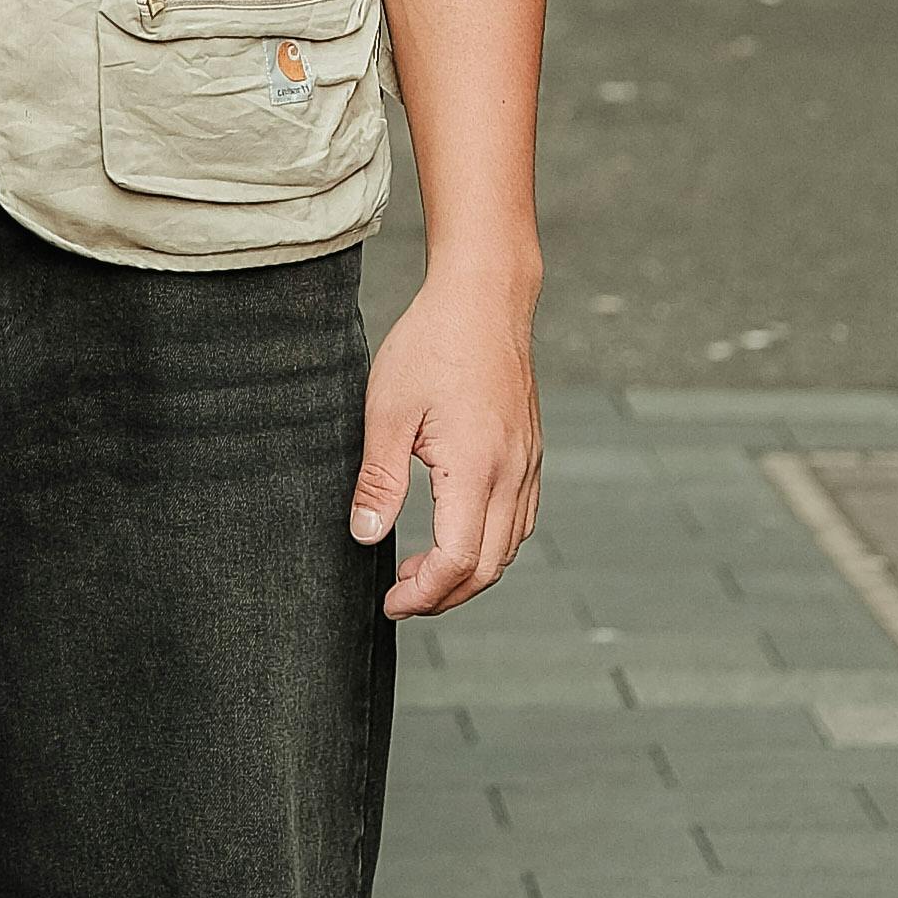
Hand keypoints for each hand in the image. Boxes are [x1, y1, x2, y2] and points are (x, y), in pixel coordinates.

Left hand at [351, 264, 540, 614]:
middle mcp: (513, 473)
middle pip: (489, 567)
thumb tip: (366, 537)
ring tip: (423, 571)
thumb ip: (379, 480)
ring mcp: (528, 463)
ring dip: (470, 573)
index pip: (459, 560)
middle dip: (445, 596)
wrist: (484, 296)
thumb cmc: (432, 343)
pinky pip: (521, 518)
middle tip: (402, 598)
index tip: (391, 601)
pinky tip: (460, 533)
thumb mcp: (387, 410)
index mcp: (476, 468)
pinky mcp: (532, 451)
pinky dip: (492, 543)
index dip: (424, 593)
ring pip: (509, 546)